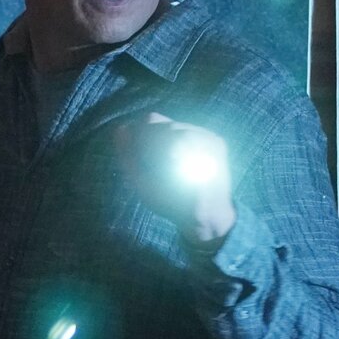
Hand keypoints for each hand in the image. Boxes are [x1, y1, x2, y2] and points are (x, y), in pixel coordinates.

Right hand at [113, 112, 236, 244]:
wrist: (209, 216)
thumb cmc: (172, 204)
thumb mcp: (141, 184)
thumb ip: (128, 155)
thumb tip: (121, 130)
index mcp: (173, 144)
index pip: (148, 122)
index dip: (139, 135)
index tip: (137, 150)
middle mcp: (194, 134)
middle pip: (165, 123)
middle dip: (154, 137)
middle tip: (152, 158)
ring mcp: (208, 135)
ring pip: (179, 126)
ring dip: (169, 138)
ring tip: (169, 160)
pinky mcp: (217, 139)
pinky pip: (194, 131)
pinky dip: (184, 141)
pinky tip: (184, 158)